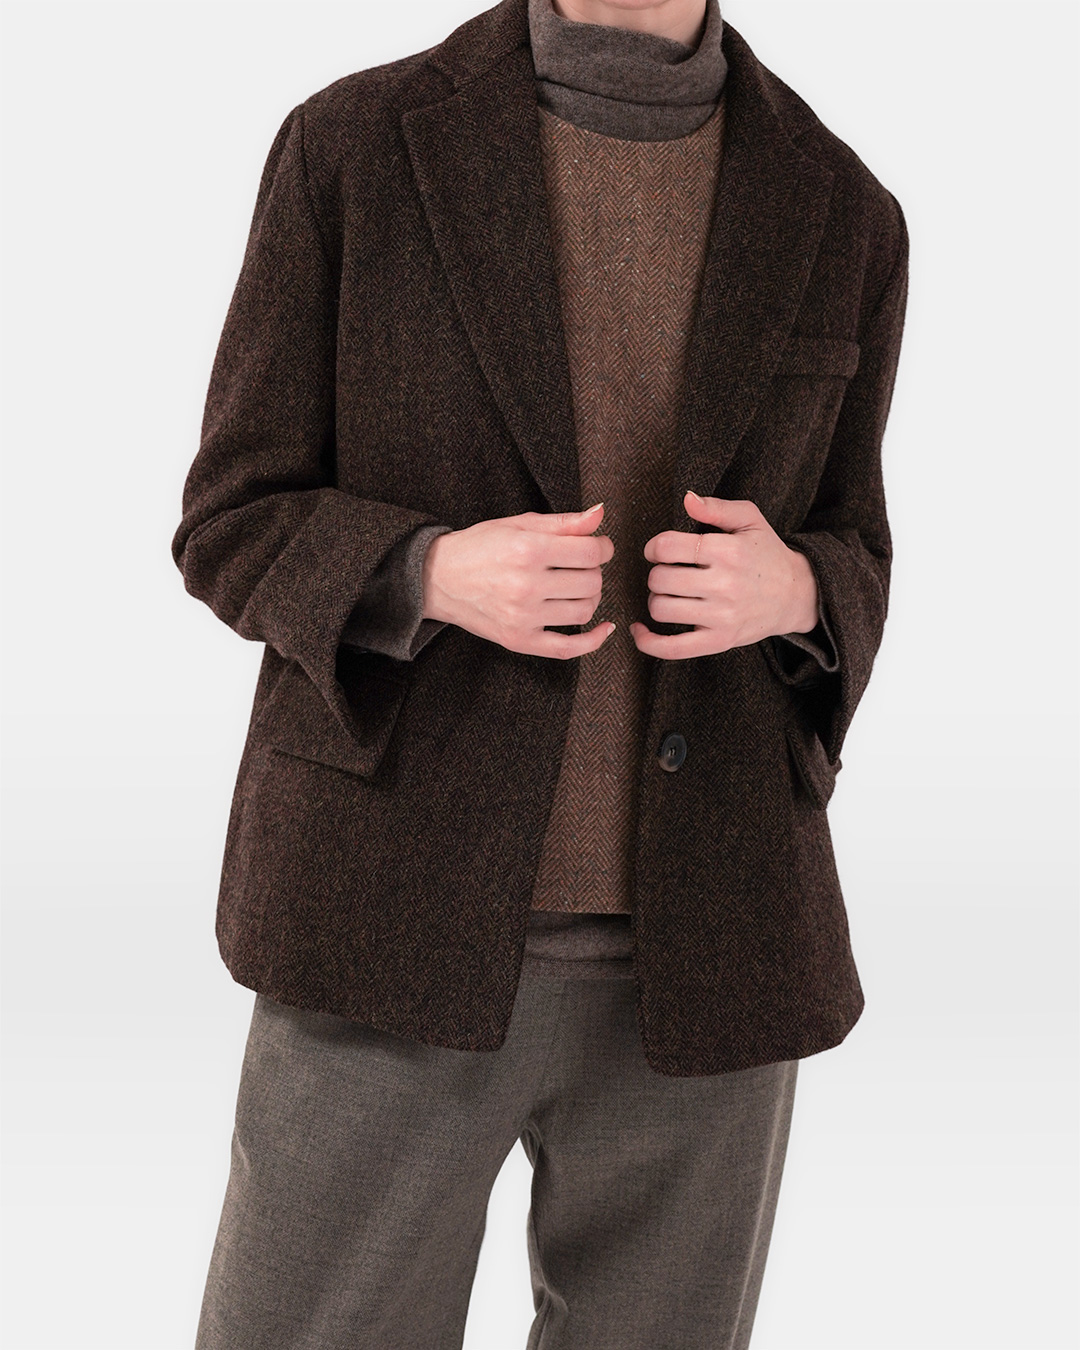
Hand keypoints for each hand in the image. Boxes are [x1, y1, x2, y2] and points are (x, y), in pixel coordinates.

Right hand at [422, 502, 615, 658]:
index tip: (598, 547)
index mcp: (527, 550)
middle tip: (581, 566)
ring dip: (591, 598)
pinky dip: (592, 641)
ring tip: (577, 588)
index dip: (602, 548)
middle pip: (590, 582)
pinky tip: (603, 628)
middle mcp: (525, 585)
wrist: (438, 578)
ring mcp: (522, 617)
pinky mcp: (518, 640)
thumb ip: (563, 522)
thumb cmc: (479, 547)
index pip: (590, 553)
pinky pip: (567, 648)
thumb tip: (600, 514)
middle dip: (594, 571)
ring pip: (584, 611)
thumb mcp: (519, 524)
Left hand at [629, 491, 818, 659]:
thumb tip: (686, 498)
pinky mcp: (719, 641)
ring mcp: (721, 616)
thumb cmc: (767, 553)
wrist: (797, 594)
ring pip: (661, 609)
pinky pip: (672, 648)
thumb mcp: (749, 520)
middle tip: (669, 572)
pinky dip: (648, 641)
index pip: (667, 547)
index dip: (654, 547)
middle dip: (657, 573)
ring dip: (656, 599)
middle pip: (659, 579)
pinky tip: (640, 629)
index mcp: (727, 551)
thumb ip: (716, 507)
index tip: (659, 551)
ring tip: (669, 594)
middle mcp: (724, 584)